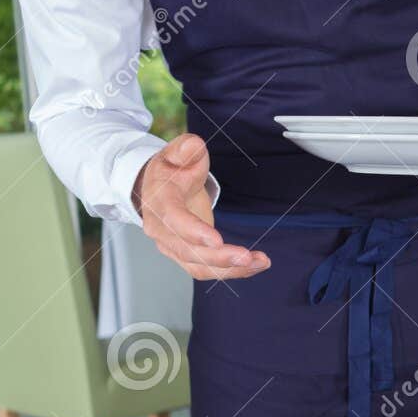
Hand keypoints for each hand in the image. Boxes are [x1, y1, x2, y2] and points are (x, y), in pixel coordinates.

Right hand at [134, 134, 270, 279]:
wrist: (157, 189)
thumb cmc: (169, 171)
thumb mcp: (175, 153)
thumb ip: (185, 148)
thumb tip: (193, 145)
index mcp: (159, 202)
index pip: (173, 220)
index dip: (194, 231)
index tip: (216, 240)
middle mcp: (161, 231)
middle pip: (188, 251)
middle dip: (219, 257)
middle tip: (247, 256)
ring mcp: (172, 246)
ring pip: (199, 266)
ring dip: (230, 269)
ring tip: (259, 262)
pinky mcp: (187, 256)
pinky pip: (208, 270)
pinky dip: (232, 271)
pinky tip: (254, 265)